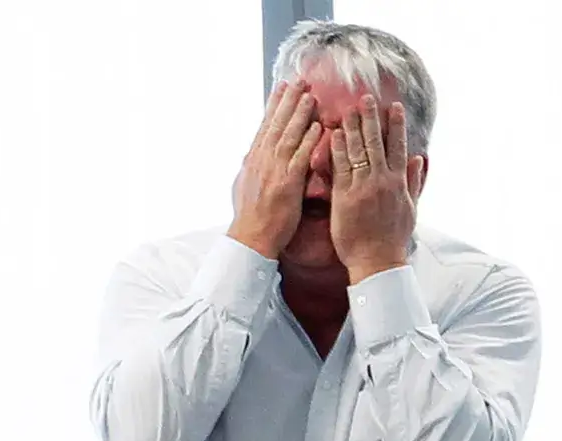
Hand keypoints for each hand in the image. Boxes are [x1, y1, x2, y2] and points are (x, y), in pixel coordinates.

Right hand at [227, 81, 321, 258]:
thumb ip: (251, 167)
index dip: (274, 104)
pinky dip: (307, 141)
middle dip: (288, 101)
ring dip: (299, 114)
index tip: (282, 86)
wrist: (251, 239)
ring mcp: (274, 171)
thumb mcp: (244, 186)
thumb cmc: (251, 218)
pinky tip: (317, 127)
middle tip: (300, 80)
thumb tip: (249, 154)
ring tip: (310, 95)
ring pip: (287, 136)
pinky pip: (299, 158)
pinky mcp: (286, 184)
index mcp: (253, 160)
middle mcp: (262, 160)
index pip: (265, 126)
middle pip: (276, 124)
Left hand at [330, 95, 424, 282]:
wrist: (377, 261)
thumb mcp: (411, 209)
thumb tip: (420, 159)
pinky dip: (337, 149)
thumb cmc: (394, 239)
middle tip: (366, 97)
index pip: (398, 147)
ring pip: (357, 150)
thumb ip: (414, 182)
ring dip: (352, 127)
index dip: (396, 125)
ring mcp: (363, 187)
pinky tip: (333, 133)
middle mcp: (382, 181)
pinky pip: (340, 167)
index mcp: (398, 183)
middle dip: (371, 117)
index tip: (394, 105)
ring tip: (348, 108)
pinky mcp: (345, 196)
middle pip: (376, 142)